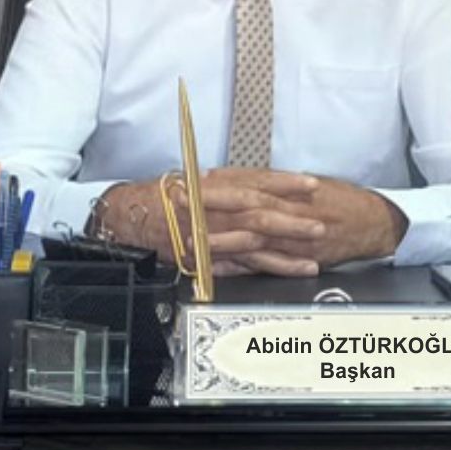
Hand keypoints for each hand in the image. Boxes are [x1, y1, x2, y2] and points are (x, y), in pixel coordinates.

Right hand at [83, 168, 323, 270]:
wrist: (129, 218)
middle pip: (259, 212)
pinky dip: (263, 267)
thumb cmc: (164, 197)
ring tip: (313, 256)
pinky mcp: (204, 258)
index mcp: (212, 184)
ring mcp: (208, 236)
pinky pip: (238, 265)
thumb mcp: (197, 179)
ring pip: (252, 242)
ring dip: (285, 250)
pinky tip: (285, 270)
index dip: (285, 183)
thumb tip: (264, 183)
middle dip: (292, 220)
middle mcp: (211, 208)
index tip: (311, 184)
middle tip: (320, 224)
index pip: (255, 181)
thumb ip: (229, 184)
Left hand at [199, 170, 405, 275]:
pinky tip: (218, 269)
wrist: (373, 222)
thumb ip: (270, 183)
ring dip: (219, 239)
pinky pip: (265, 265)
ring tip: (191, 240)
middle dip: (210, 206)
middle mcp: (290, 211)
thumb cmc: (341, 200)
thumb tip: (231, 177)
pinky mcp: (299, 260)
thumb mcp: (306, 184)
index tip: (190, 178)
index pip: (247, 182)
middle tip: (181, 203)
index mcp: (289, 190)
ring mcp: (293, 238)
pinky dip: (241, 267)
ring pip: (251, 238)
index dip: (218, 181)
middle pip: (243, 207)